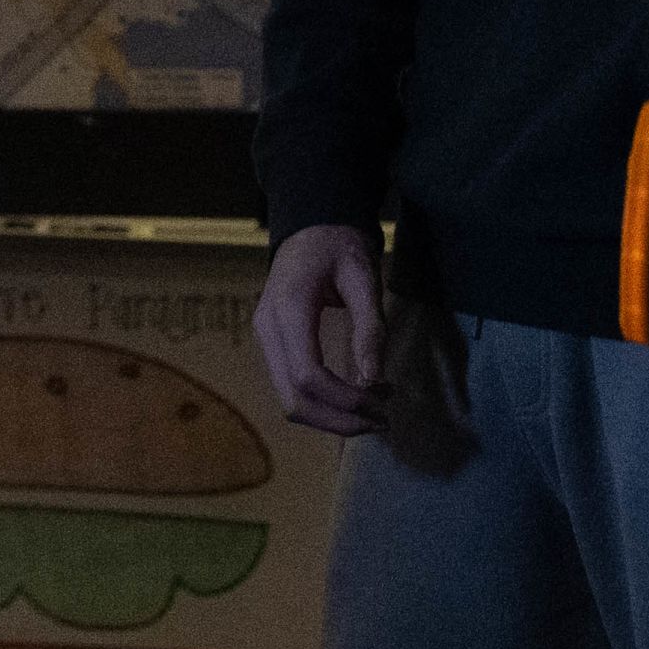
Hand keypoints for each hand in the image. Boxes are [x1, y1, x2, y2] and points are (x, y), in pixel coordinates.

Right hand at [256, 223, 383, 436]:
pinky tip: (352, 400)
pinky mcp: (273, 345)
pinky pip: (291, 388)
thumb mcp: (363, 279)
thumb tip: (374, 380)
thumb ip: (369, 328)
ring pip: (288, 401)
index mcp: (288, 309)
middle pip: (293, 399)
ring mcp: (265, 338)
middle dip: (338, 420)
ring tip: (372, 415)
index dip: (345, 399)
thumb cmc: (339, 246)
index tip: (383, 401)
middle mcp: (267, 328)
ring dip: (330, 418)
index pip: (307, 375)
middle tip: (382, 421)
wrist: (311, 227)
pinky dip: (322, 405)